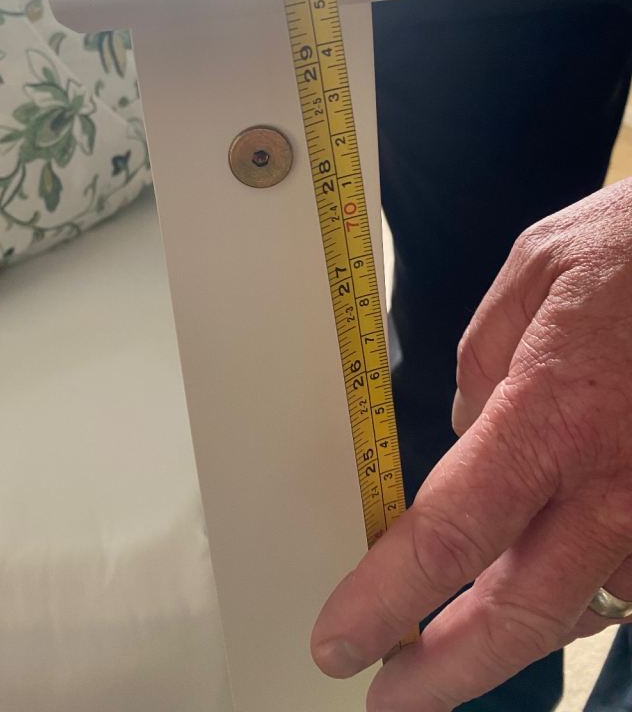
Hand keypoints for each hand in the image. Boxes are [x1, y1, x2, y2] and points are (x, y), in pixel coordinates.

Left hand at [311, 178, 631, 710]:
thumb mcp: (533, 273)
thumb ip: (483, 359)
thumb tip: (463, 425)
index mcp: (553, 416)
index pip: (452, 534)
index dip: (387, 598)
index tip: (340, 641)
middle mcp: (616, 485)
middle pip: (521, 614)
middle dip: (446, 670)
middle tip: (389, 697)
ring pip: (584, 605)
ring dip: (517, 626)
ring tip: (458, 633)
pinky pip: (631, 572)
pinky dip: (587, 581)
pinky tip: (551, 565)